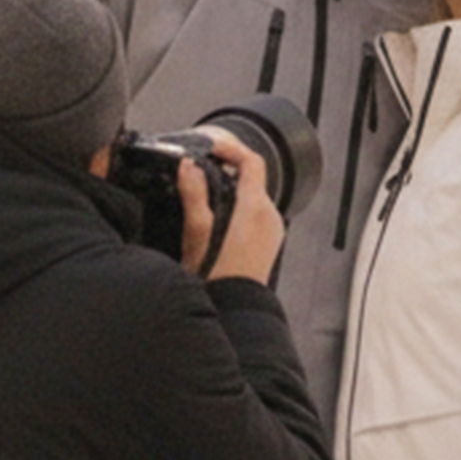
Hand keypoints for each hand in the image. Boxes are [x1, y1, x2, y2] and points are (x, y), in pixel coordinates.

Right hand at [178, 130, 284, 282]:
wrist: (233, 310)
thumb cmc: (217, 278)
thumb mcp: (197, 232)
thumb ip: (194, 193)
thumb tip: (189, 167)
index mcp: (255, 209)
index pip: (252, 162)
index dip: (231, 149)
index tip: (212, 149)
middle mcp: (269, 217)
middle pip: (253, 179)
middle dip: (228, 170)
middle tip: (203, 170)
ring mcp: (271, 232)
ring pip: (254, 197)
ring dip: (231, 190)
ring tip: (205, 195)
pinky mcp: (267, 244)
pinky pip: (255, 215)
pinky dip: (238, 208)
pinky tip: (217, 221)